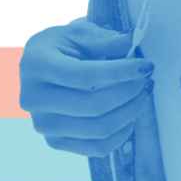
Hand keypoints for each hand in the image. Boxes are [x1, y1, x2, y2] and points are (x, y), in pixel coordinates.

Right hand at [19, 17, 153, 156]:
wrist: (43, 69)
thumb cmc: (64, 47)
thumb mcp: (80, 33)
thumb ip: (106, 40)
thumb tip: (133, 42)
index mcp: (36, 65)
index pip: (84, 76)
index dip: (121, 72)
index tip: (146, 66)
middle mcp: (33, 98)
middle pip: (94, 106)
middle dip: (130, 92)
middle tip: (147, 80)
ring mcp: (43, 124)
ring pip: (99, 129)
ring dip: (131, 112)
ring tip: (143, 94)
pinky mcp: (55, 142)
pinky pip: (98, 147)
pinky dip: (122, 133)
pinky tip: (130, 114)